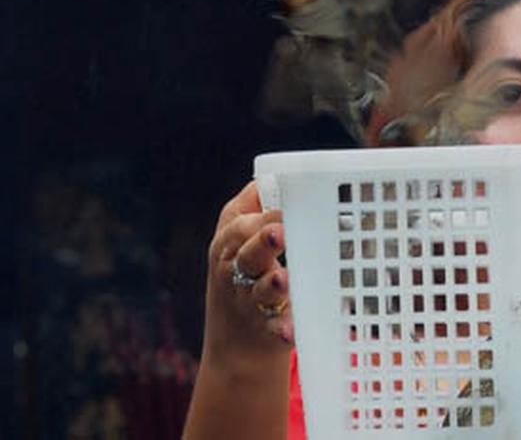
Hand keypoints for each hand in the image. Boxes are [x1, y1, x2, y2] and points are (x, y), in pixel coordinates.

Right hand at [203, 181, 293, 365]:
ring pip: (258, 290)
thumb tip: (278, 173)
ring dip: (270, 283)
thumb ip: (254, 209)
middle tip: (279, 231)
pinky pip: (272, 328)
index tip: (288, 206)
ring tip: (281, 278)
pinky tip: (289, 329)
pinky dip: (281, 329)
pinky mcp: (264, 330)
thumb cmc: (242, 281)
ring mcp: (248, 303)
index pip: (241, 224)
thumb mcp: (237, 244)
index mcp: (230, 247)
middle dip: (262, 241)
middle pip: (246, 254)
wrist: (235, 350)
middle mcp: (234, 273)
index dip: (264, 214)